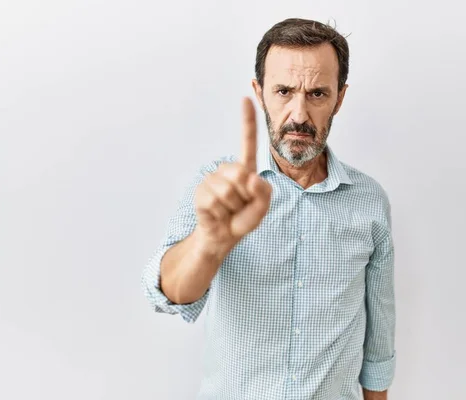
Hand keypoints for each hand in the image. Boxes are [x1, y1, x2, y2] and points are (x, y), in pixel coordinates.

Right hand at [194, 97, 271, 248]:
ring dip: (233, 207)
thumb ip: (264, 194)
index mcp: (244, 169)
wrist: (222, 237)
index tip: (245, 99)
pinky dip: (222, 213)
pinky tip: (218, 214)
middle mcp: (227, 170)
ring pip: (229, 190)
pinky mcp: (201, 192)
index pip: (248, 142)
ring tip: (229, 210)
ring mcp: (212, 179)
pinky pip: (216, 201)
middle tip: (240, 206)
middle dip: (245, 196)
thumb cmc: (242, 219)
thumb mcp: (262, 208)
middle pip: (241, 174)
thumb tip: (250, 178)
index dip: (247, 121)